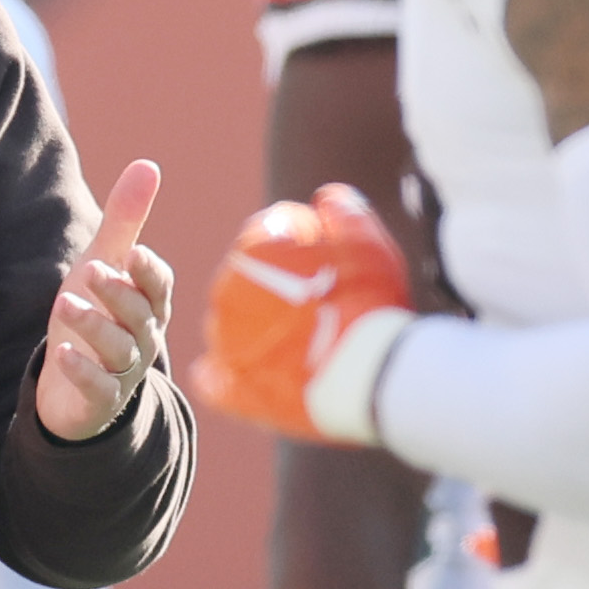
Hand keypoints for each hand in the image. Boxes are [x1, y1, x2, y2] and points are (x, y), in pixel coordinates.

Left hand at [36, 160, 173, 441]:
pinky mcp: (100, 398)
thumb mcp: (105, 263)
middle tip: (89, 270)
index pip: (158, 286)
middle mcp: (143, 337)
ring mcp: (123, 371)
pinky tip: (62, 354)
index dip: (147, 271)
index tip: (133, 252)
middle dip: (116, 293)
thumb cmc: (98, 312)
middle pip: (138, 315)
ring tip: (65, 305)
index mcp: (148, 304)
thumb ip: (126, 219)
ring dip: (94, 327)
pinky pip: (97, 387)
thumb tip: (148, 164)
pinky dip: (83, 371)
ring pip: (118, 349)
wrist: (78, 387)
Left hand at [192, 184, 414, 444]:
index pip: (263, 235)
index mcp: (255, 251)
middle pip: (243, 280)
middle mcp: (228, 292)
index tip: (314, 258)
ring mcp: (227, 343)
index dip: (292, 242)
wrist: (373, 375)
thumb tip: (327, 199)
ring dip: (252, 327)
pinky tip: (254, 375)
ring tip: (294, 340)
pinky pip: (216, 380)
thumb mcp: (369, 244)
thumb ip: (345, 215)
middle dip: (271, 284)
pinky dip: (228, 376)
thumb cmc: (372, 303)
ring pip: (229, 327)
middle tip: (311, 302)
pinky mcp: (235, 388)